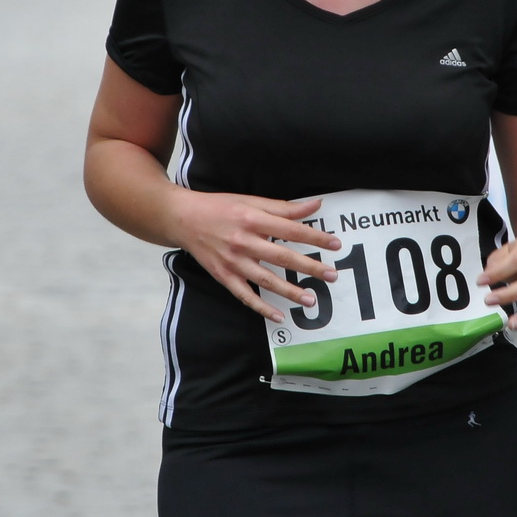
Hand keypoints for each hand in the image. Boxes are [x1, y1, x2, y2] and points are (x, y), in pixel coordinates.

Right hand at [168, 192, 341, 321]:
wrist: (181, 218)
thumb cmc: (219, 207)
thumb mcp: (250, 200)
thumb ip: (283, 207)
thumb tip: (315, 205)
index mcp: (252, 218)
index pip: (291, 230)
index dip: (314, 237)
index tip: (335, 244)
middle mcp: (243, 241)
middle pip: (282, 256)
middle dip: (309, 267)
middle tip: (332, 275)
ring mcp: (232, 261)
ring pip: (266, 280)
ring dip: (290, 291)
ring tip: (311, 300)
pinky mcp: (223, 275)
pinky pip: (245, 295)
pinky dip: (261, 307)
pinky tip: (279, 316)